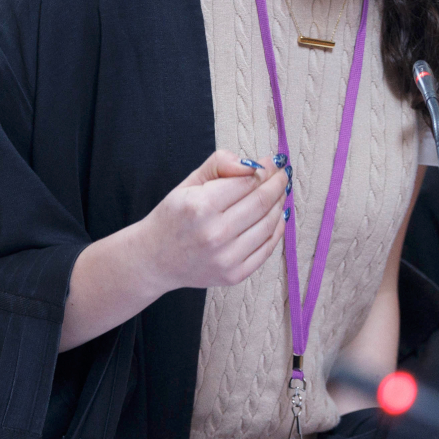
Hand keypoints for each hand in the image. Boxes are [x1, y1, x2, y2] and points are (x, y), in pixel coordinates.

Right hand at [134, 150, 288, 291]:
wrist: (155, 259)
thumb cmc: (173, 217)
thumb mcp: (188, 183)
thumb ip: (220, 164)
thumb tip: (253, 163)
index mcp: (200, 206)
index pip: (247, 182)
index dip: (265, 170)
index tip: (272, 163)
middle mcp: (214, 234)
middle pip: (261, 202)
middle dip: (277, 184)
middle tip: (283, 175)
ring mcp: (226, 258)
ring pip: (269, 224)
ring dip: (280, 205)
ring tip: (280, 193)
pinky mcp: (234, 275)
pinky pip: (267, 249)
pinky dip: (277, 229)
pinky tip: (276, 216)